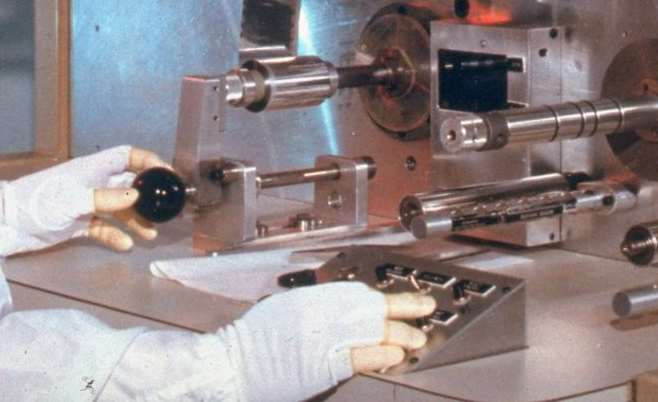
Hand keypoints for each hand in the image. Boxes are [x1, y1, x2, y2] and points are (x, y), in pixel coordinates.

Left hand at [0, 145, 167, 252]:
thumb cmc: (38, 202)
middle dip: (147, 197)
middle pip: (128, 185)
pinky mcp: (78, 224)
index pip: (127, 157)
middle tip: (165, 212)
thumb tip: (137, 194)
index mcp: (92, 168)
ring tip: (150, 235)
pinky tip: (124, 245)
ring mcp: (86, 204)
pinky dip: (114, 235)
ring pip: (119, 209)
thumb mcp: (74, 199)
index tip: (167, 176)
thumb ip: (106, 198)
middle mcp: (92, 183)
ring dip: (135, 220)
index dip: (148, 162)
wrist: (7, 222)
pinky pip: (103, 228)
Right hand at [216, 282, 436, 401]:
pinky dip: (380, 354)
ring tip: (418, 337)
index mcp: (311, 297)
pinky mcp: (322, 365)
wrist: (232, 364)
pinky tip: (396, 354)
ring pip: (372, 330)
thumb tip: (342, 312)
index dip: (384, 297)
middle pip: (372, 307)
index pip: (358, 293)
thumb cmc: (252, 341)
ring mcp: (323, 338)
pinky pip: (359, 356)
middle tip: (425, 308)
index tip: (400, 299)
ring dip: (400, 333)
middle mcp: (320, 313)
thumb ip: (315, 308)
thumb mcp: (285, 309)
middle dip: (403, 307)